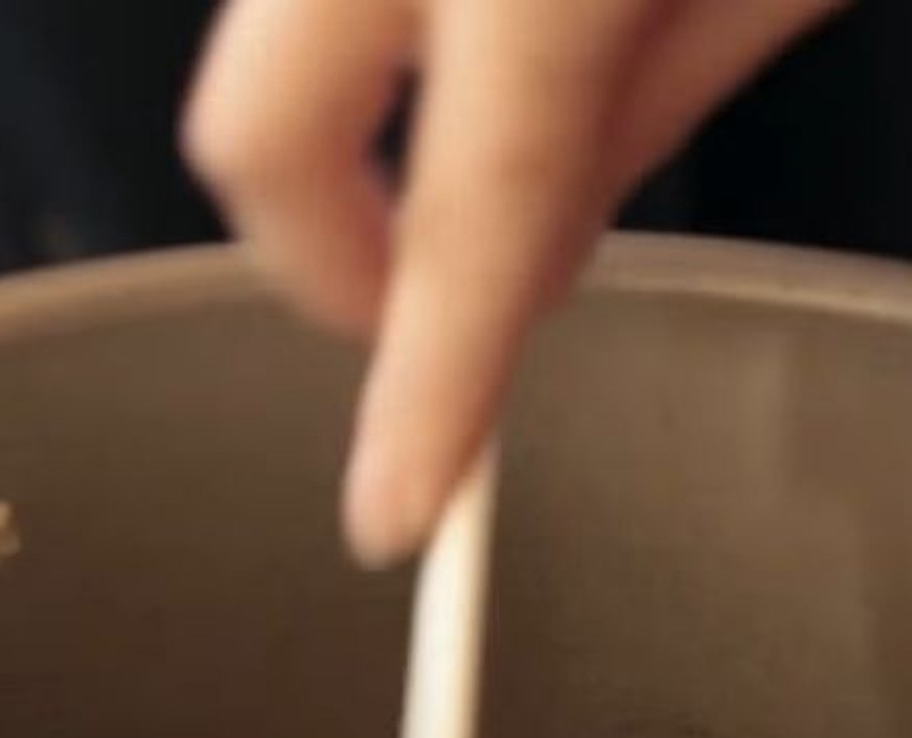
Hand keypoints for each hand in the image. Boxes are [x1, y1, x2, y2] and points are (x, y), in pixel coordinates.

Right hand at [184, 0, 842, 565]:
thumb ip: (653, 108)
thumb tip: (549, 246)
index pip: (465, 225)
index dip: (423, 395)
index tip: (394, 513)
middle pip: (258, 145)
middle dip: (319, 269)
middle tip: (410, 322)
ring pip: (267, 69)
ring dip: (351, 155)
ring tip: (474, 167)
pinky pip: (308, 8)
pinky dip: (361, 69)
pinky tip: (468, 60)